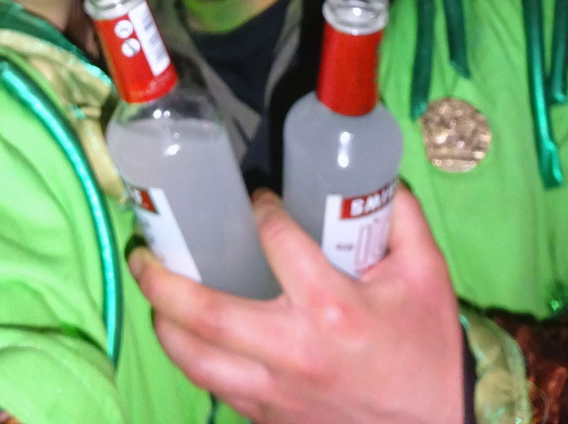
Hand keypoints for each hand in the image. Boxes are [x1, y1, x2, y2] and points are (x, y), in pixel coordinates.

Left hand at [128, 187, 463, 423]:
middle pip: (207, 315)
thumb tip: (375, 174)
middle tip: (144, 253)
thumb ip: (400, 217)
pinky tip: (189, 335)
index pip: (276, 241)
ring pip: (197, 363)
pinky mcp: (272, 420)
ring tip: (153, 294)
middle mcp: (293, 351)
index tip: (258, 196)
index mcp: (332, 307)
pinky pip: (217, 389)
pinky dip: (194, 359)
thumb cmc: (429, 348)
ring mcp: (277, 394)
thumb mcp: (428, 274)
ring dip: (164, 324)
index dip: (262, 209)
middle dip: (162, 282)